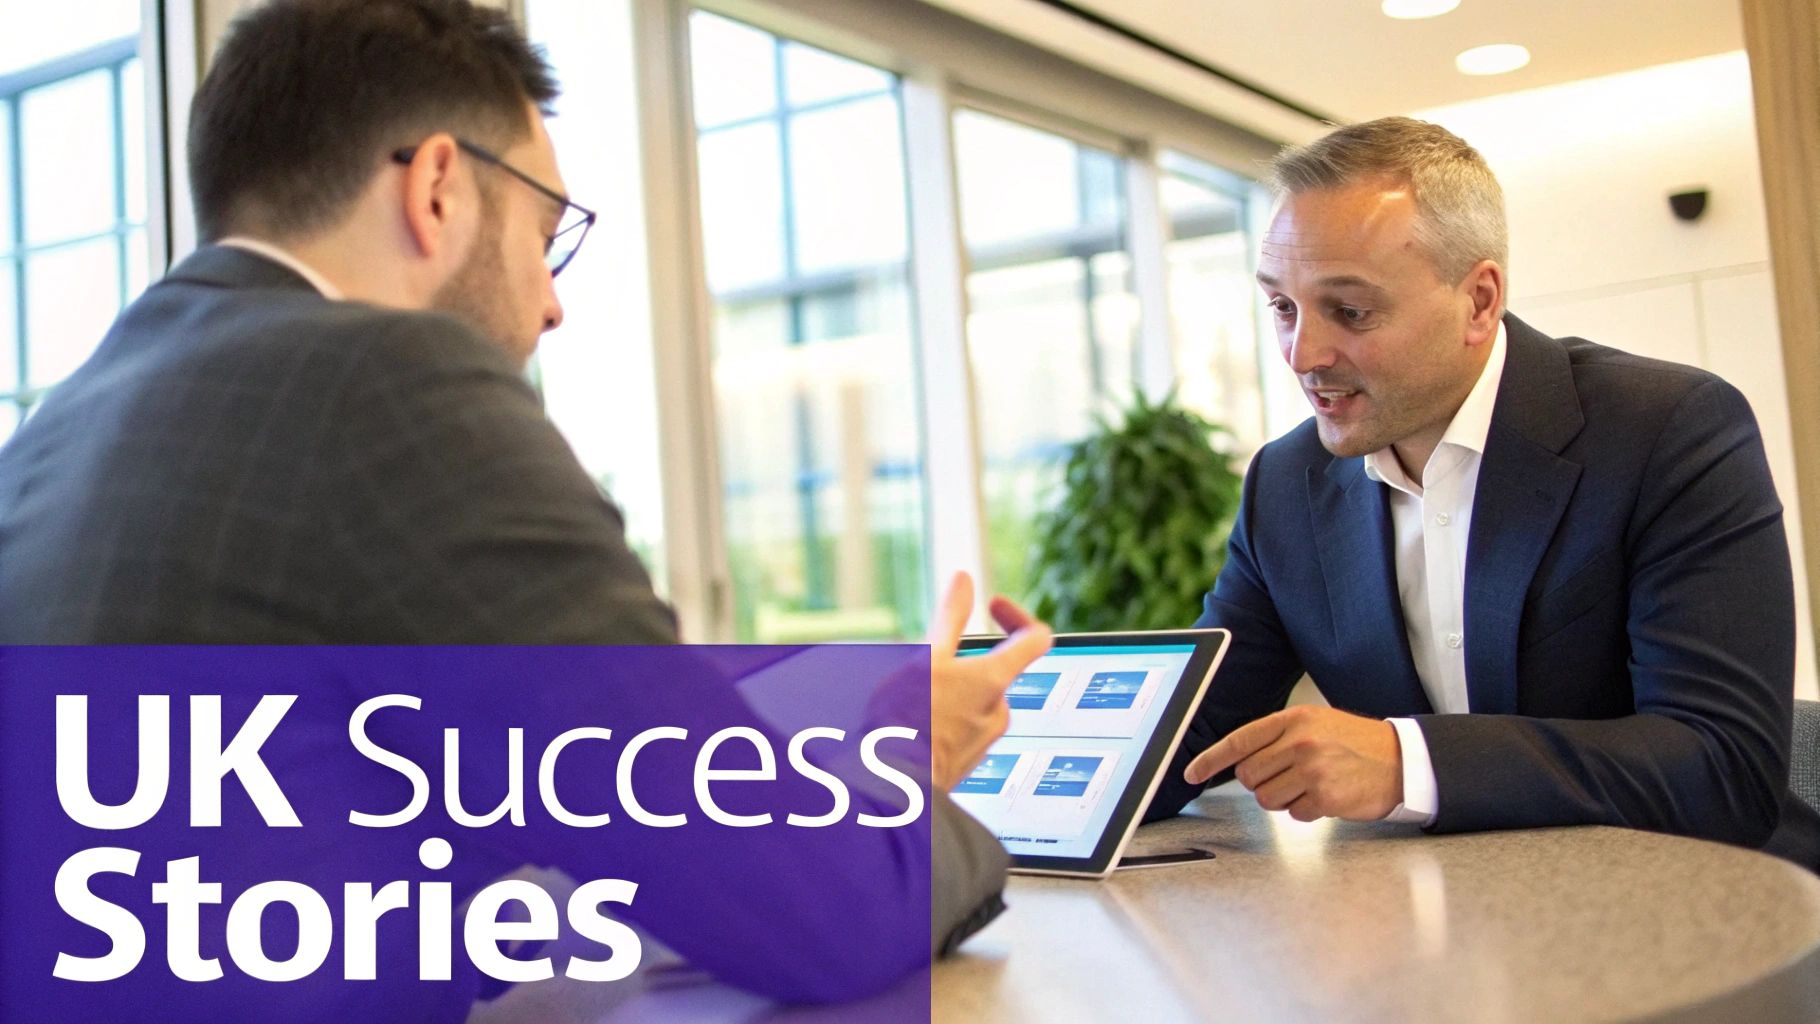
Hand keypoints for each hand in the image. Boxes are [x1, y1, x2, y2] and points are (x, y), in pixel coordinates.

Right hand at [928, 571, 1052, 791]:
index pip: (1036, 637)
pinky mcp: (965, 761)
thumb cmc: (909, 721)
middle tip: (923, 667)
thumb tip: (965, 580)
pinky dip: (940, 718)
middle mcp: (999, 712)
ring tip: (908, 701)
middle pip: (992, 671)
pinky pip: (959, 728)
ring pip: (971, 700)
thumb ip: (951, 617)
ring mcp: (984, 739)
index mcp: (996, 681)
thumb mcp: (927, 657)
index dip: (1017, 614)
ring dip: (945, 692)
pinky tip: (910, 724)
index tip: (991, 607)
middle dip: (960, 663)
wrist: (894, 788)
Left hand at [1183, 705, 1402, 821]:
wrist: (1401, 760)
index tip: (1191, 773)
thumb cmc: (1354, 744)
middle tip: (1289, 777)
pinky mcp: (1326, 797)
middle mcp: (1300, 742)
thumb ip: (1278, 737)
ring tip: (1310, 785)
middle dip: (1262, 782)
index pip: (1239, 741)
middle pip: (1249, 776)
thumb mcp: (1315, 724)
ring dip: (1284, 798)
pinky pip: (1294, 814)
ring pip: (1267, 798)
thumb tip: (1240, 760)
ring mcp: (1313, 770)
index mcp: (1294, 720)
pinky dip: (1307, 811)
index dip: (1210, 760)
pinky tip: (1327, 796)